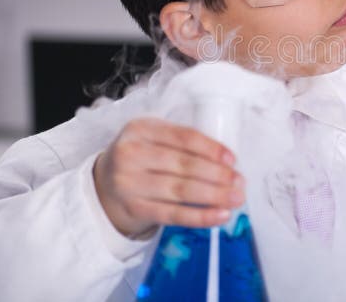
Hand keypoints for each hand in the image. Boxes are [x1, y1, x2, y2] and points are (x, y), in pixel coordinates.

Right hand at [93, 118, 243, 236]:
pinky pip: (173, 214)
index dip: (211, 148)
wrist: (104, 186)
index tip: (232, 159)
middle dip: (218, 175)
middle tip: (240, 182)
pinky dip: (200, 216)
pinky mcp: (134, 209)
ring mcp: (130, 184)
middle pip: (184, 165)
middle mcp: (131, 154)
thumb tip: (226, 160)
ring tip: (236, 198)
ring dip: (214, 195)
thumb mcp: (152, 138)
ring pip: (180, 191)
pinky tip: (219, 216)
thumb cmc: (141, 158)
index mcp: (141, 129)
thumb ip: (180, 142)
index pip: (183, 137)